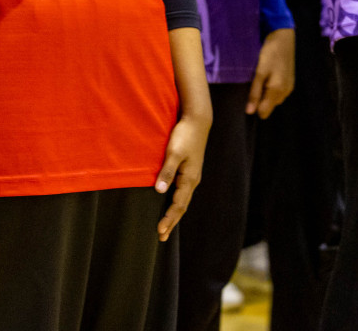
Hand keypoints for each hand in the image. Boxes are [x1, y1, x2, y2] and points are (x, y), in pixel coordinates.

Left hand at [155, 111, 209, 241]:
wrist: (197, 121)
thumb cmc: (185, 135)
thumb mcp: (173, 152)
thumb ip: (167, 172)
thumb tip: (160, 191)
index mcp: (190, 179)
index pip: (179, 205)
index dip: (169, 219)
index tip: (160, 230)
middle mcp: (192, 180)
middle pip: (182, 206)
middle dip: (172, 222)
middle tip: (161, 237)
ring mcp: (192, 176)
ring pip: (182, 200)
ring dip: (174, 214)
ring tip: (165, 227)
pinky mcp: (189, 171)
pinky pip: (182, 192)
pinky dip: (176, 203)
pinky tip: (171, 205)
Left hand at [248, 28, 294, 117]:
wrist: (283, 38)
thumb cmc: (270, 53)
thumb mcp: (259, 72)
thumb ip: (255, 92)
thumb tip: (249, 112)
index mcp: (277, 91)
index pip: (264, 113)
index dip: (254, 107)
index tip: (248, 96)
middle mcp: (285, 92)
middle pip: (269, 106)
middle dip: (260, 99)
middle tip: (254, 83)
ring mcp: (289, 87)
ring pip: (273, 99)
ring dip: (265, 93)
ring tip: (260, 78)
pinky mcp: (290, 82)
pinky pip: (278, 92)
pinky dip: (271, 87)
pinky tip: (268, 75)